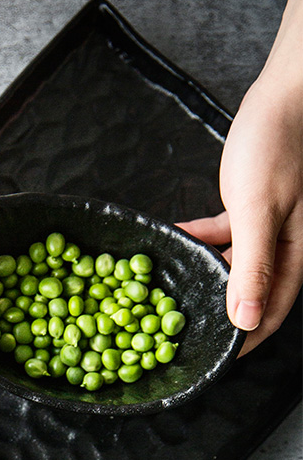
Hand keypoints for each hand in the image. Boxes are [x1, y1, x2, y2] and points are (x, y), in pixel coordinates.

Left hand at [178, 0, 302, 354]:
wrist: (284, 96)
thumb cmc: (278, 148)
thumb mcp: (259, 212)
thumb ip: (252, 266)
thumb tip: (246, 320)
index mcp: (292, 258)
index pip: (268, 316)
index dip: (240, 344)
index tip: (210, 362)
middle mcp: (280, 250)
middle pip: (247, 296)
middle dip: (217, 316)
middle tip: (179, 335)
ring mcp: (263, 229)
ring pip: (230, 268)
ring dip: (203, 279)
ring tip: (168, 293)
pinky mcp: (247, 208)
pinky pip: (219, 237)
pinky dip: (197, 241)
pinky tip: (173, 240)